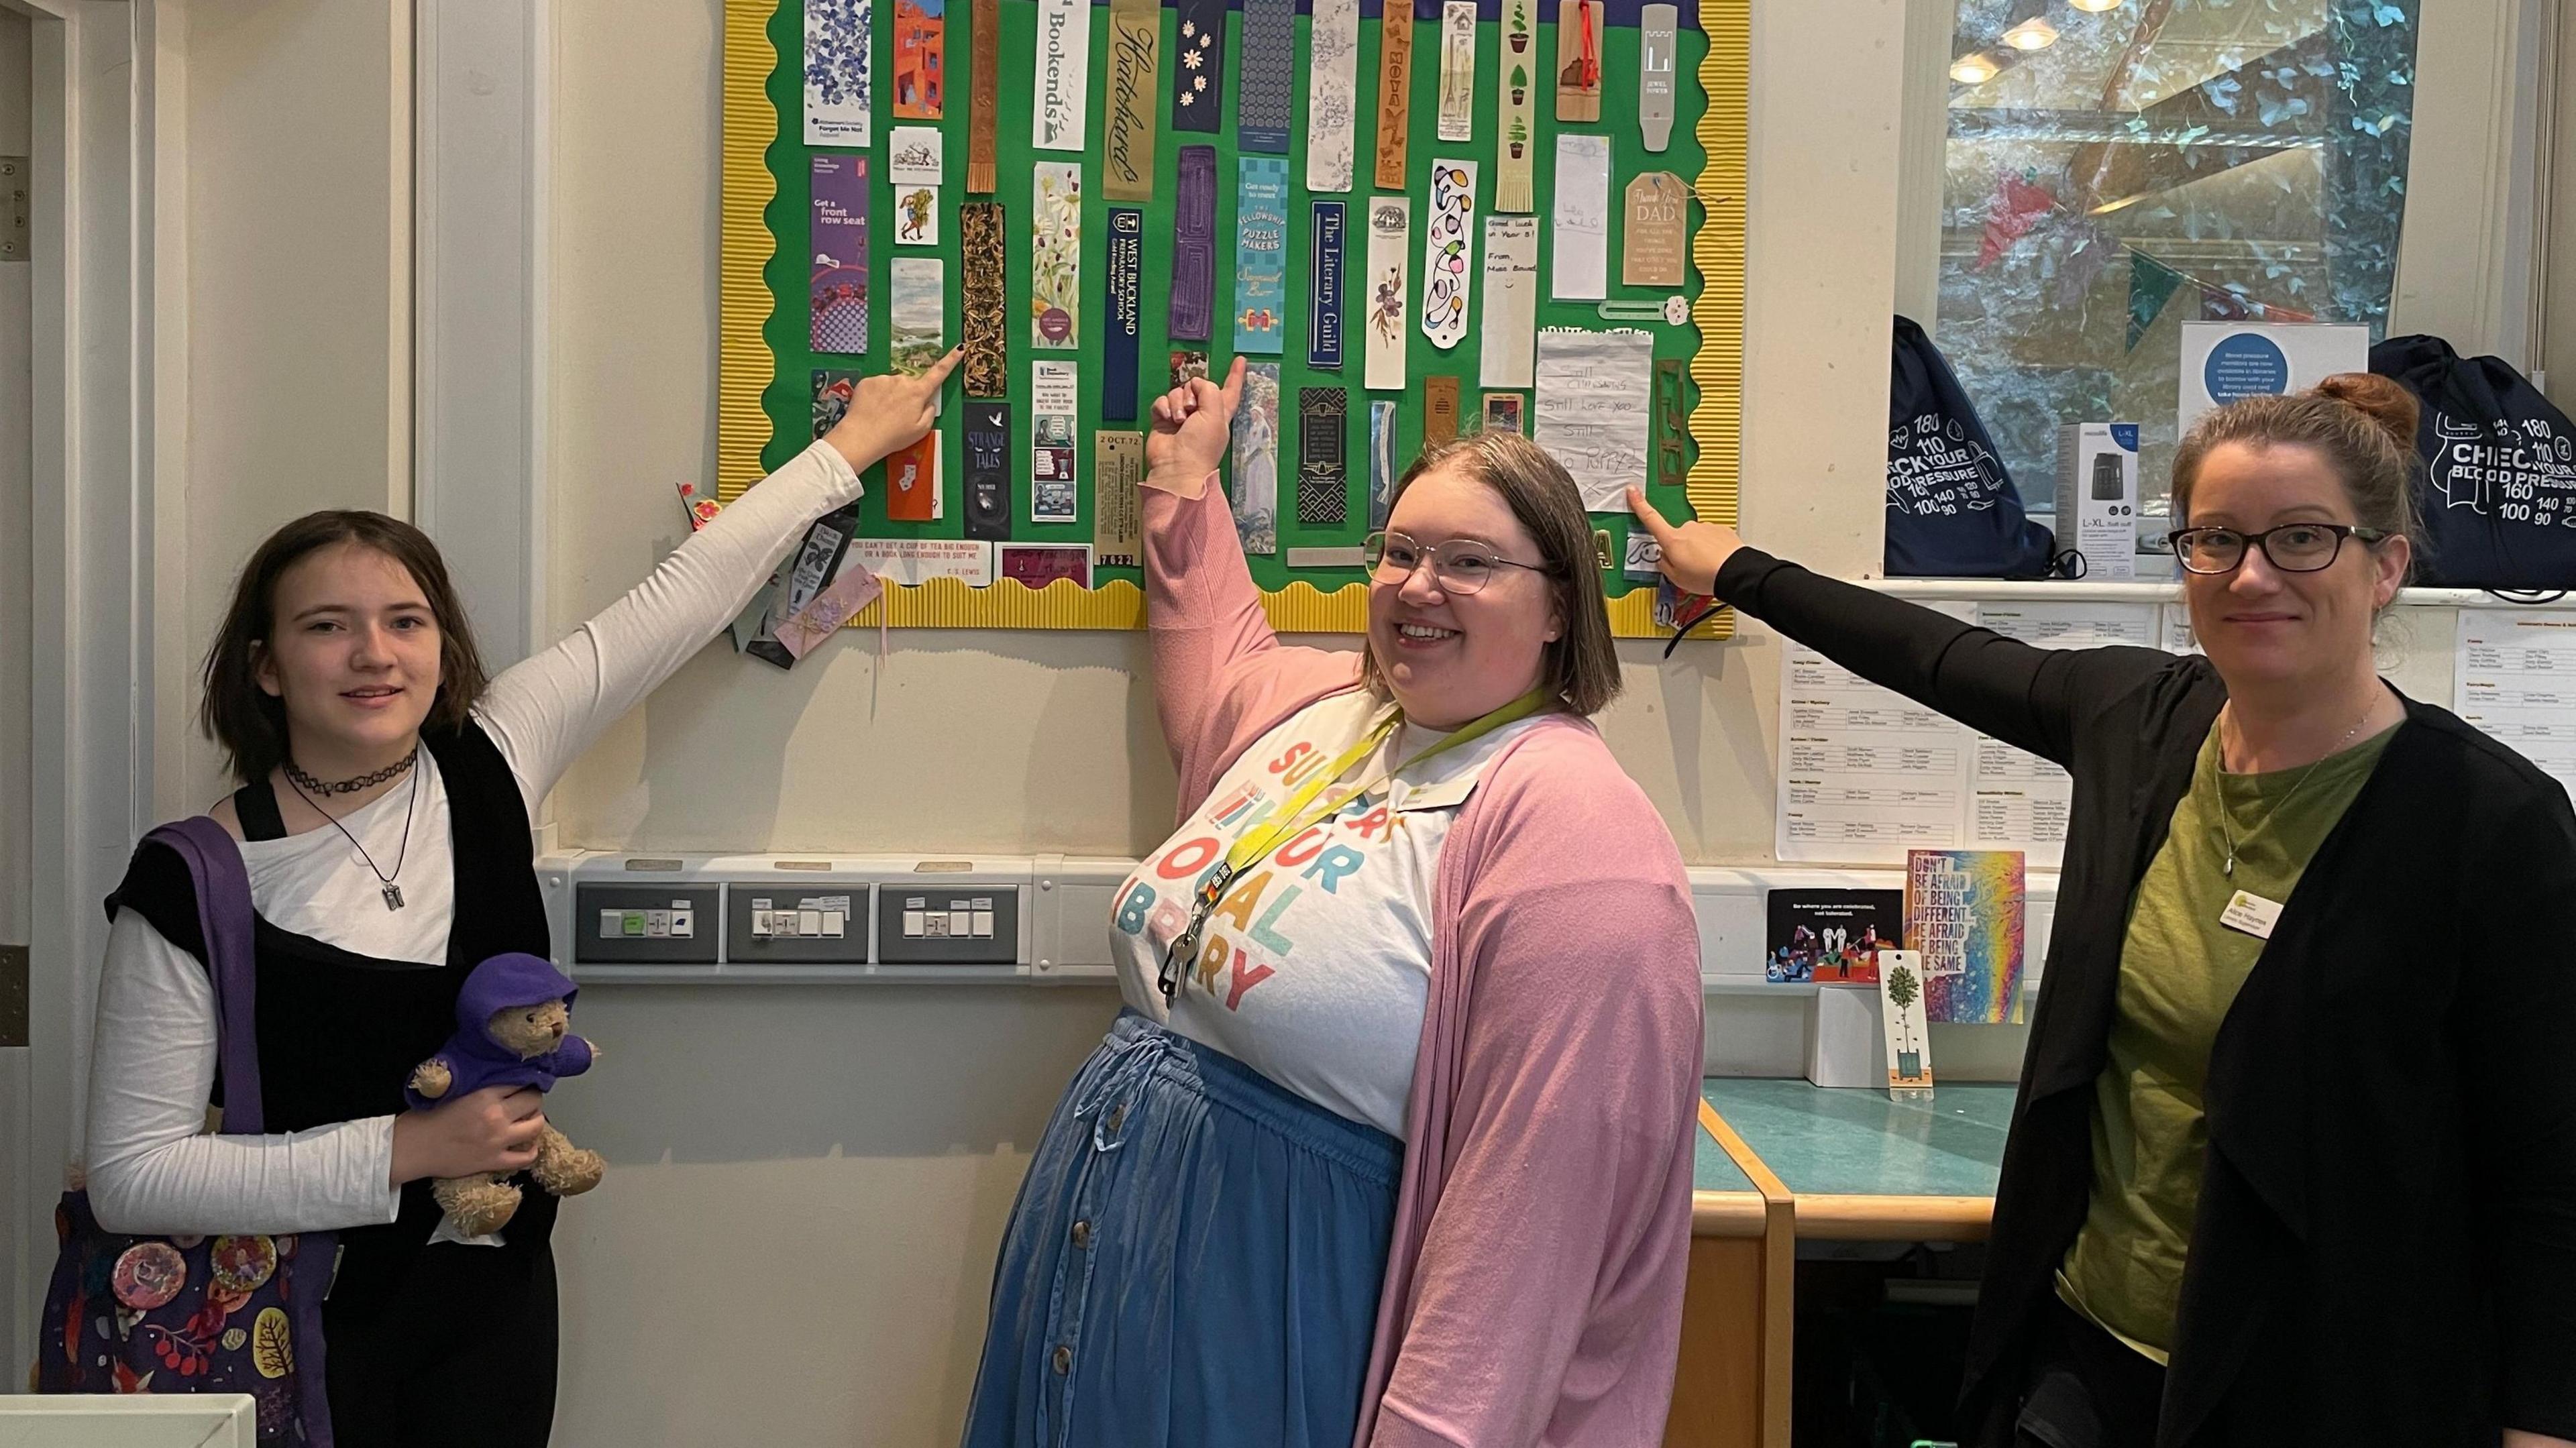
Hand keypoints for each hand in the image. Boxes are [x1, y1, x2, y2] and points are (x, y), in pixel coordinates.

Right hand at [390, 1084, 546, 1185]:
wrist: (413, 1148)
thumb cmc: (427, 1117)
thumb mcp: (455, 1092)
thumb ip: (480, 1088)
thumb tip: (499, 1082)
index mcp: (484, 1095)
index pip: (519, 1082)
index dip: (524, 1082)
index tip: (523, 1084)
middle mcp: (496, 1116)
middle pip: (533, 1101)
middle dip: (533, 1100)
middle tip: (527, 1102)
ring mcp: (498, 1140)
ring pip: (536, 1127)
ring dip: (536, 1122)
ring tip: (529, 1121)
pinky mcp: (494, 1161)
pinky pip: (525, 1158)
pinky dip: (531, 1151)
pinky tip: (528, 1146)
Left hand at [822, 348, 962, 471]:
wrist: (861, 437)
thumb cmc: (893, 437)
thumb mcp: (921, 430)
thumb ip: (930, 412)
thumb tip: (929, 402)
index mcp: (918, 393)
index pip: (939, 373)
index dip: (951, 360)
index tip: (959, 348)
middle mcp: (902, 381)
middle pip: (910, 384)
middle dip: (908, 396)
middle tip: (899, 416)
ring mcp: (883, 379)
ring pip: (892, 385)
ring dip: (890, 396)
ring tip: (883, 415)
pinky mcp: (868, 381)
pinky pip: (877, 386)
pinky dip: (876, 396)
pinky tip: (872, 410)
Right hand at [1145, 357, 1245, 491]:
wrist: (1176, 467)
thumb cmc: (1200, 448)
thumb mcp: (1215, 416)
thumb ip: (1209, 391)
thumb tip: (1195, 384)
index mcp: (1219, 414)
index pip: (1230, 390)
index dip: (1235, 376)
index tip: (1239, 360)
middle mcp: (1201, 414)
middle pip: (1197, 386)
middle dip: (1192, 393)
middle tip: (1192, 409)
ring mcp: (1181, 417)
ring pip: (1178, 392)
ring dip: (1178, 403)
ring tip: (1179, 420)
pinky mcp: (1163, 419)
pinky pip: (1162, 401)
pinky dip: (1163, 407)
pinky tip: (1167, 419)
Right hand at [1627, 485, 1746, 595]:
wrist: (1734, 572)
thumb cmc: (1706, 576)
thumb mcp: (1676, 578)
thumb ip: (1665, 565)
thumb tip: (1664, 558)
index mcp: (1672, 540)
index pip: (1650, 519)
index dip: (1639, 504)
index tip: (1632, 491)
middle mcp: (1688, 529)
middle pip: (1677, 537)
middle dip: (1681, 550)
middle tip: (1690, 568)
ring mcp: (1705, 528)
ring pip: (1695, 539)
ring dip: (1699, 551)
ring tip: (1707, 568)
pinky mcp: (1720, 530)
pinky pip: (1711, 539)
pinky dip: (1712, 550)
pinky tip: (1717, 562)